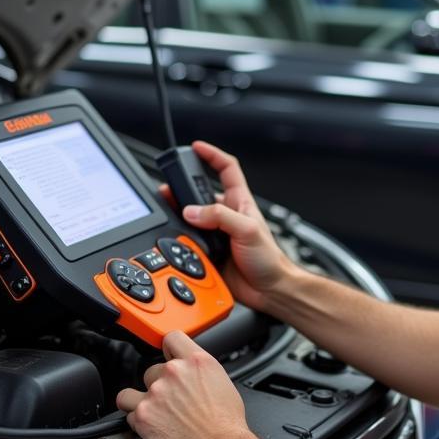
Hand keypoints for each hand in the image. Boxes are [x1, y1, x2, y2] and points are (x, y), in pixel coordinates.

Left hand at [116, 331, 249, 438]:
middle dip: (159, 385)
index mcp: (196, 361)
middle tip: (171, 402)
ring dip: (141, 401)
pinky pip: (129, 414)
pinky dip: (137, 421)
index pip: (171, 338)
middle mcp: (174, 372)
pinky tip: (153, 427)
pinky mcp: (142, 416)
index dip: (168, 350)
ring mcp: (155, 393)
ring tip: (154, 413)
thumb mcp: (222, 382)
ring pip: (132, 391)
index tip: (167, 358)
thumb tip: (191, 373)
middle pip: (152, 369)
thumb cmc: (227, 424)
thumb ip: (200, 371)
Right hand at [165, 141, 295, 313]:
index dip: (212, 155)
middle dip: (183, 188)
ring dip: (180, 218)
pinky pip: (188, 243)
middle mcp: (227, 216)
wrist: (268, 291)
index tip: (196, 147)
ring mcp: (217, 234)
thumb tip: (193, 211)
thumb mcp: (247, 230)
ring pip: (191, 219)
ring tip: (169, 214)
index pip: (226, 169)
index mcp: (240, 202)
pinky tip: (177, 243)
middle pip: (200, 194)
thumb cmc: (270, 259)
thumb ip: (220, 217)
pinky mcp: (208, 252)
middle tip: (168, 188)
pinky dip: (180, 242)